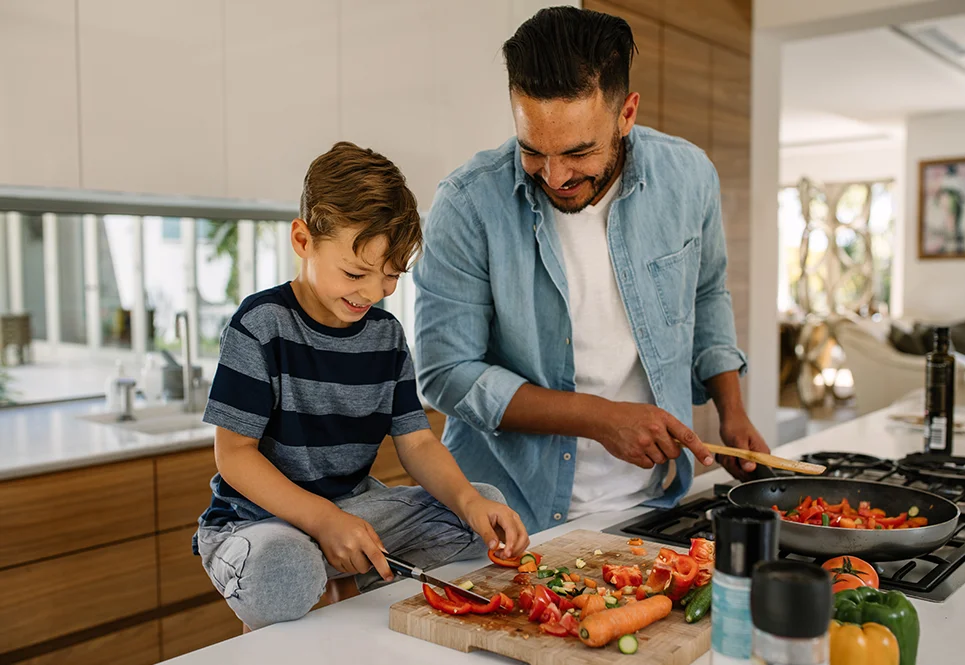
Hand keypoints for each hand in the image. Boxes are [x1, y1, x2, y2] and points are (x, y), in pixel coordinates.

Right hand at [311, 506, 393, 581]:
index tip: (389, 577)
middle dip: (367, 564)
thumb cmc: (346, 522)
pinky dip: (348, 565)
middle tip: (363, 553)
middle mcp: (350, 547)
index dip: (384, 568)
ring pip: (355, 571)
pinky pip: (346, 571)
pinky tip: (345, 553)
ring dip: (357, 565)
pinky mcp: (332, 561)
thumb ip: (376, 540)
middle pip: (365, 568)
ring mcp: (340, 555)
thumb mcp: (365, 526)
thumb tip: (385, 555)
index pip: (375, 556)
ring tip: (352, 551)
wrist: (324, 522)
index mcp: (361, 537)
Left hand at [459, 493, 529, 559]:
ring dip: (515, 550)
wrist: (474, 505)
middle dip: (515, 549)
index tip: (506, 555)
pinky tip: (502, 552)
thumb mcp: (478, 522)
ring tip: (501, 554)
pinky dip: (513, 549)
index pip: (513, 531)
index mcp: (505, 513)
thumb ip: (487, 534)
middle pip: (523, 536)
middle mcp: (513, 518)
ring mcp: (513, 524)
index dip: (511, 544)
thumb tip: (494, 546)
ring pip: (523, 540)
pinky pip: (517, 541)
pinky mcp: (511, 530)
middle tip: (502, 556)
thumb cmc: (476, 510)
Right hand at [594, 402, 714, 469]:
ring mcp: (644, 443)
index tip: (709, 460)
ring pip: (661, 460)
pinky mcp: (634, 454)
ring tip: (642, 442)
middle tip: (656, 441)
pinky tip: (635, 448)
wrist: (604, 418)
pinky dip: (644, 460)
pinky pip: (648, 465)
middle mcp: (655, 430)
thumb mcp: (651, 412)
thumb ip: (667, 426)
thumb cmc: (628, 414)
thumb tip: (682, 443)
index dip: (700, 450)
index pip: (687, 436)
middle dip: (668, 450)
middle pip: (674, 453)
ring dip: (655, 455)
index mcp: (662, 418)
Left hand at [718, 410, 769, 480]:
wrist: (731, 417)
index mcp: (763, 455)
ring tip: (728, 452)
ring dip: (729, 464)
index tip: (736, 463)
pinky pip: (735, 468)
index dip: (745, 473)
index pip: (759, 475)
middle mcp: (759, 459)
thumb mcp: (738, 442)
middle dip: (733, 466)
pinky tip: (726, 454)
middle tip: (729, 454)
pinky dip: (728, 462)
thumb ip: (744, 457)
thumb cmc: (736, 425)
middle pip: (747, 476)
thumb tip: (750, 469)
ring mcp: (751, 459)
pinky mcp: (744, 459)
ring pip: (738, 472)